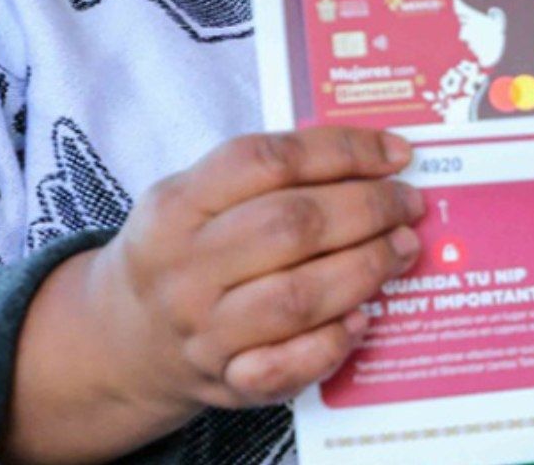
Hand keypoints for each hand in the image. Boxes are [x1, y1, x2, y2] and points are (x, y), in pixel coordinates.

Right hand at [3, 128, 423, 463]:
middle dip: (368, 210)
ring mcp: (203, 331)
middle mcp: (185, 268)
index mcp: (177, 205)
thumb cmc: (186, 251)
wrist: (124, 340)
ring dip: (366, 269)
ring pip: (298, 297)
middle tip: (409, 204)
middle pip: (292, 226)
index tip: (397, 152)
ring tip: (402, 249)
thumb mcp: (198, 197)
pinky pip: (287, 368)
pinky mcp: (225, 382)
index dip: (343, 151)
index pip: (268, 160)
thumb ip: (271, 176)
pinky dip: (333, 342)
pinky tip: (363, 317)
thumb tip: (376, 159)